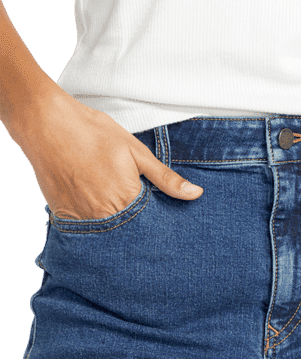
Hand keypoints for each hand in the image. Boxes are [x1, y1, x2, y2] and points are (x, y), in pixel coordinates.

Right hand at [15, 90, 203, 220]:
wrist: (46, 124)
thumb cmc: (94, 133)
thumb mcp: (136, 152)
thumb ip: (165, 178)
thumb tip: (195, 194)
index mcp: (128, 199)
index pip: (151, 225)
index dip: (157, 223)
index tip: (162, 224)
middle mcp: (105, 214)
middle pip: (129, 233)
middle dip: (137, 229)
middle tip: (136, 217)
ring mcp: (82, 218)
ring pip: (106, 233)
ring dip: (115, 228)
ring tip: (115, 212)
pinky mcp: (63, 216)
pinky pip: (83, 229)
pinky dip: (92, 224)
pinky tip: (95, 210)